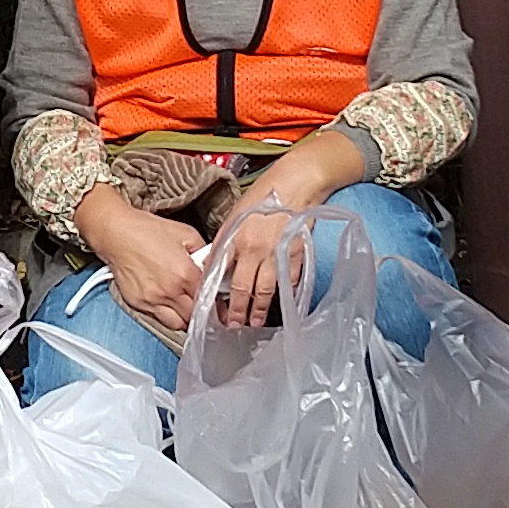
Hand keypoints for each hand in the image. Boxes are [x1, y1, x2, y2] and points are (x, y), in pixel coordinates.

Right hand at [79, 192, 205, 342]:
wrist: (116, 233)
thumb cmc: (147, 230)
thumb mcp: (186, 233)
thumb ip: (204, 252)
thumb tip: (211, 265)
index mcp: (185, 274)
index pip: (208, 299)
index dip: (214, 300)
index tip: (216, 299)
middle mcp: (169, 291)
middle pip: (194, 316)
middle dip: (200, 311)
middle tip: (200, 303)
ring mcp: (152, 300)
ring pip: (177, 324)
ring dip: (183, 317)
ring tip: (184, 306)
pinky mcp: (138, 304)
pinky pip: (158, 319)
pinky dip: (165, 315)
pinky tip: (166, 302)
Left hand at [210, 191, 305, 328]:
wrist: (296, 182)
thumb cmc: (265, 194)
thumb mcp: (236, 213)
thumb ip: (225, 239)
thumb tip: (213, 262)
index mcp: (236, 237)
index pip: (221, 272)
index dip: (215, 292)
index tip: (211, 307)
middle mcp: (255, 249)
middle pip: (243, 287)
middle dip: (237, 309)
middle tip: (233, 325)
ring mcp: (277, 253)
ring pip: (265, 289)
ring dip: (259, 309)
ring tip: (255, 322)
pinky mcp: (297, 254)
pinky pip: (290, 281)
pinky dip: (286, 295)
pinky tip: (282, 305)